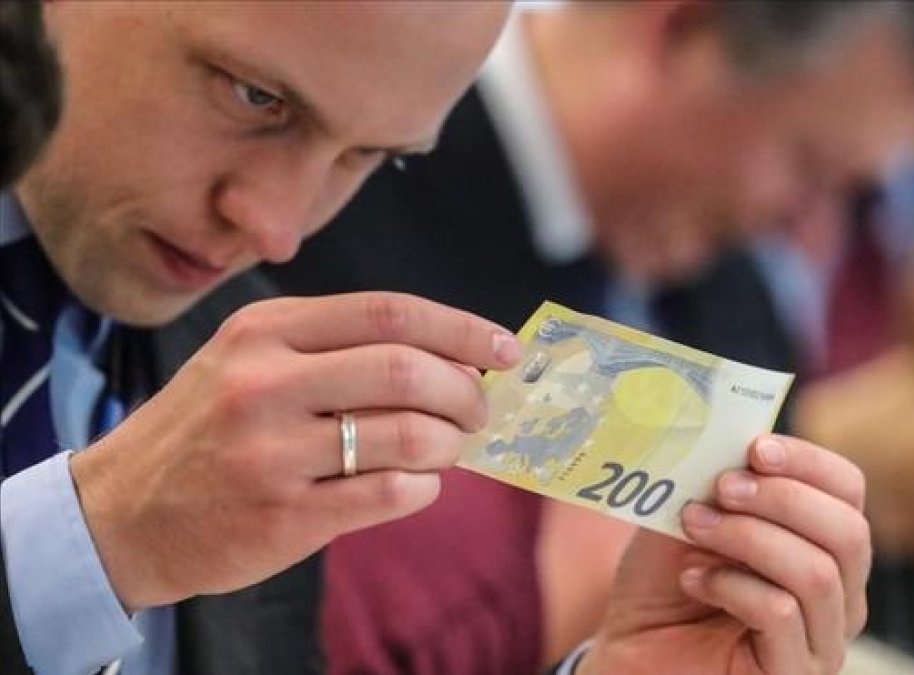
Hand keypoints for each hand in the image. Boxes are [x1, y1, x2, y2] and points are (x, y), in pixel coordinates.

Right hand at [69, 292, 520, 610]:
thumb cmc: (206, 430)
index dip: (462, 329)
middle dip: (466, 392)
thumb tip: (455, 360)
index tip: (505, 350)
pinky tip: (416, 485)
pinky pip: (389, 495)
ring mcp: (270, 453)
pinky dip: (423, 488)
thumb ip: (338, 351)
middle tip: (479, 412)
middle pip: (408, 370)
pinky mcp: (281, 517)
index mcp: (265, 331)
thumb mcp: (249, 362)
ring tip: (446, 450)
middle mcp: (265, 383)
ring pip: (407, 435)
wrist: (119, 514)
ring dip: (449, 444)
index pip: (389, 313)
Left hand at [577, 435, 869, 674]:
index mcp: (823, 545)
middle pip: (849, 531)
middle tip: (723, 487)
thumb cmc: (662, 587)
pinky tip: (693, 580)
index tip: (755, 447)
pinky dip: (732, 585)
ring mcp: (822, 641)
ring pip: (817, 572)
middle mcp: (840, 595)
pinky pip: (781, 613)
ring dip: (748, 538)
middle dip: (782, 498)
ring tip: (695, 527)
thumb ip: (711, 480)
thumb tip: (728, 436)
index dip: (808, 461)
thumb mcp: (684, 517)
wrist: (629, 654)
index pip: (848, 491)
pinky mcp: (794, 674)